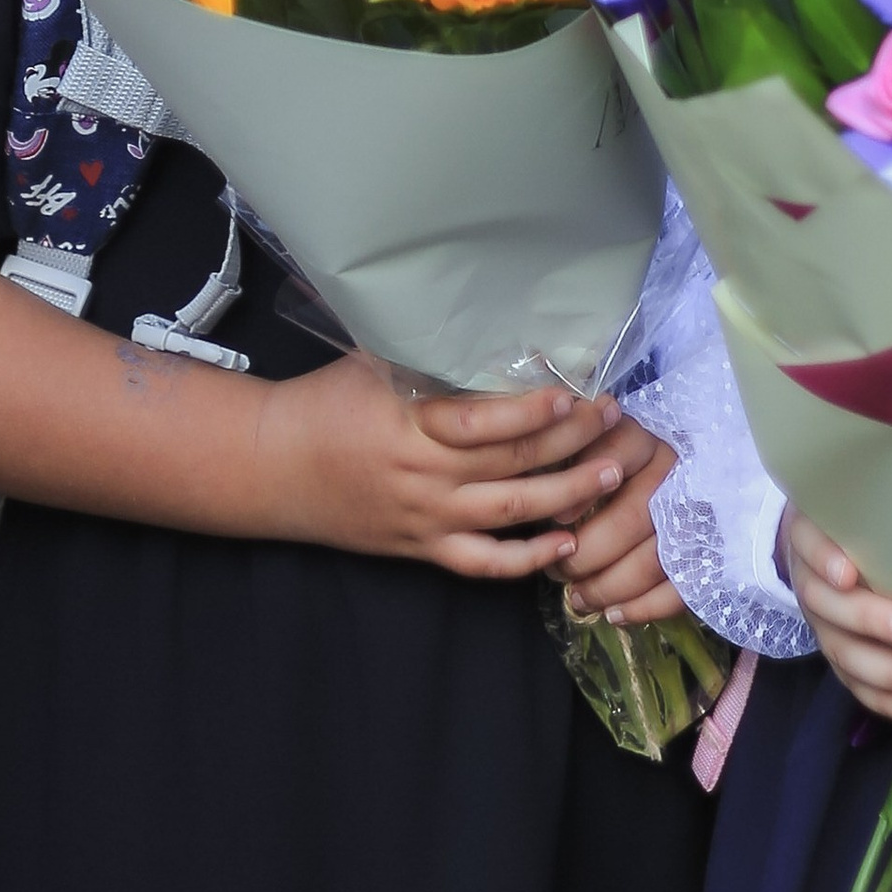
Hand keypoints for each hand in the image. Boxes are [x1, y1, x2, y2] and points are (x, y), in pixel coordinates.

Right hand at [252, 354, 656, 579]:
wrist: (276, 468)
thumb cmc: (328, 403)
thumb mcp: (375, 363)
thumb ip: (430, 354)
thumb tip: (492, 326)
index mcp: (411, 424)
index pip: (484, 421)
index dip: (535, 411)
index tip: (577, 392)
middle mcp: (425, 476)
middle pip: (512, 463)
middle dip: (571, 442)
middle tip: (614, 419)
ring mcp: (427, 518)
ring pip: (510, 514)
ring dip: (567, 495)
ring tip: (612, 473)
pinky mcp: (423, 549)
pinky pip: (483, 565)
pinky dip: (527, 560)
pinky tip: (566, 545)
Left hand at [555, 432, 683, 623]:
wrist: (695, 481)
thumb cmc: (612, 466)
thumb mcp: (592, 444)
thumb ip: (567, 452)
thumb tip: (538, 482)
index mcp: (644, 438)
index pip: (618, 454)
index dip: (586, 489)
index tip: (558, 518)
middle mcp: (674, 472)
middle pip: (632, 517)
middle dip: (588, 554)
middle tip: (558, 572)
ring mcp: (696, 514)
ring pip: (653, 559)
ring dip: (609, 586)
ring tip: (578, 598)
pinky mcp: (708, 554)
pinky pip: (679, 589)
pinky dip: (644, 608)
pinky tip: (615, 614)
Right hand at [784, 509, 891, 723]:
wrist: (830, 549)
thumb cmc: (863, 520)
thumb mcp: (863, 501)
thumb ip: (890, 502)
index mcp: (811, 536)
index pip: (809, 543)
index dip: (825, 559)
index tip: (848, 575)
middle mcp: (812, 583)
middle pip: (830, 607)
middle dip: (872, 621)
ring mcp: (823, 625)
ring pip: (845, 654)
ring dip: (889, 672)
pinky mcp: (839, 656)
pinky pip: (857, 685)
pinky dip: (888, 701)